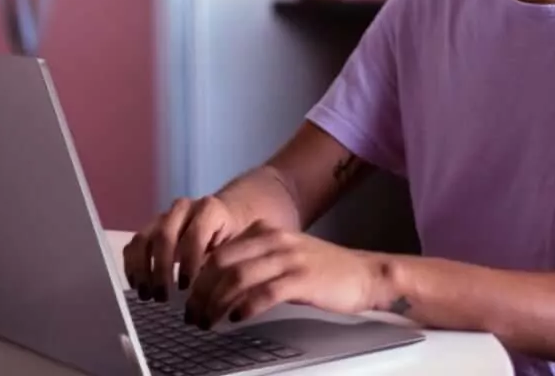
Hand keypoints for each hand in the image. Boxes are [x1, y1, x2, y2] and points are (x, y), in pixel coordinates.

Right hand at [122, 196, 244, 302]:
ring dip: (141, 269)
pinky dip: (132, 266)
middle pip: (164, 236)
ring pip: (143, 239)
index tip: (186, 287)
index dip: (188, 262)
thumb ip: (220, 263)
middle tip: (162, 296)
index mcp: (209, 210)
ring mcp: (163, 216)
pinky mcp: (150, 227)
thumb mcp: (234, 247)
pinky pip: (134, 244)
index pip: (194, 235)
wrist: (225, 216)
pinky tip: (137, 285)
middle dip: (160, 269)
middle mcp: (183, 209)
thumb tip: (206, 292)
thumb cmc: (231, 237)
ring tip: (147, 294)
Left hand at [183, 221, 385, 328]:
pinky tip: (236, 319)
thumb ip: (255, 258)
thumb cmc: (323, 271)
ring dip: (216, 303)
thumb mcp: (285, 254)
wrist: (365, 275)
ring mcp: (289, 259)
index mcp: (266, 232)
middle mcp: (274, 241)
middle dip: (201, 292)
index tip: (189, 299)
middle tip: (192, 314)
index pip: (219, 252)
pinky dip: (245, 307)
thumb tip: (219, 279)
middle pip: (221, 263)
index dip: (198, 277)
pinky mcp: (303, 279)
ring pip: (237, 278)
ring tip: (207, 321)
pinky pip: (264, 293)